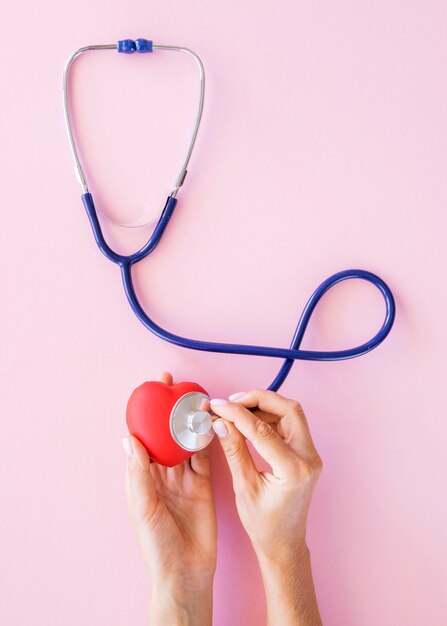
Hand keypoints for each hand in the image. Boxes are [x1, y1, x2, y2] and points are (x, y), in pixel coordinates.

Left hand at [123, 371, 216, 624]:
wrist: (186, 571)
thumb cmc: (156, 544)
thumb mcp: (142, 506)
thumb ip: (138, 472)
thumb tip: (129, 438)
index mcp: (142, 477)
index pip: (143, 438)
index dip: (145, 414)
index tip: (150, 390)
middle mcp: (162, 474)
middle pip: (165, 435)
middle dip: (168, 410)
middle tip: (173, 386)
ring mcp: (184, 479)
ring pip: (185, 442)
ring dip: (189, 422)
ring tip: (194, 399)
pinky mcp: (203, 485)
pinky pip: (204, 457)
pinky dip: (206, 440)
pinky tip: (210, 423)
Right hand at [210, 389, 322, 625]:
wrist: (283, 543)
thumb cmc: (264, 524)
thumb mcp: (244, 487)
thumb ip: (234, 450)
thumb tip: (221, 422)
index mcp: (294, 470)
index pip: (263, 430)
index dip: (237, 413)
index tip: (218, 406)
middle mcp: (309, 459)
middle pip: (289, 410)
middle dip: (259, 399)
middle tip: (233, 400)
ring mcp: (311, 455)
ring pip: (291, 413)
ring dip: (264, 406)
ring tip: (237, 409)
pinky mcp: (306, 454)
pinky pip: (290, 425)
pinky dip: (270, 417)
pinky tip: (249, 420)